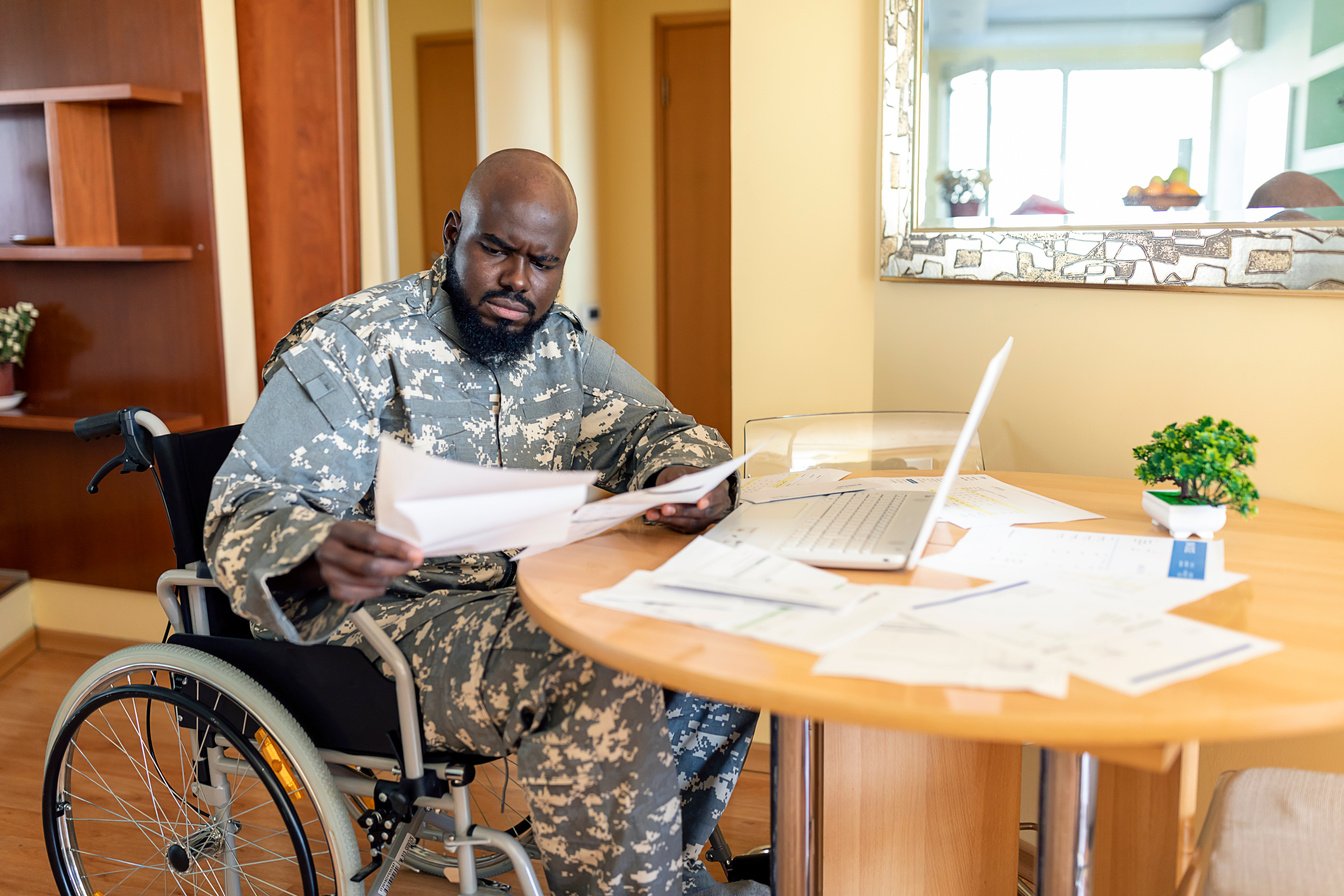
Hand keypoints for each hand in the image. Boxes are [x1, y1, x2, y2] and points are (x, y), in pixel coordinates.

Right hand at [277, 520, 423, 604]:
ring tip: (395, 570)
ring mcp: (328, 573)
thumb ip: (382, 535)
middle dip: (397, 567)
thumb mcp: (361, 529)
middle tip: (414, 563)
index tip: (416, 553)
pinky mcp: (332, 590)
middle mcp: (330, 551)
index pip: (370, 539)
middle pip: (370, 566)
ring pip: (369, 583)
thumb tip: (413, 546)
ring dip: (389, 578)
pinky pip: (363, 596)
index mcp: (340, 530)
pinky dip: (377, 590)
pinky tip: (380, 582)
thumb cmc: (351, 539)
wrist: (320, 552)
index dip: (395, 547)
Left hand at [643, 465, 732, 533]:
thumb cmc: (693, 478)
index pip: (717, 497)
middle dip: (681, 511)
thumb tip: (676, 480)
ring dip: (668, 518)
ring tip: (653, 512)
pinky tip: (653, 515)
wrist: (692, 486)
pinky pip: (678, 526)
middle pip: (699, 514)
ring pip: (687, 522)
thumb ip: (685, 475)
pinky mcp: (692, 527)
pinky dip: (664, 520)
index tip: (700, 503)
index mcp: (719, 491)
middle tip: (666, 508)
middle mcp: (714, 509)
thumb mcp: (690, 471)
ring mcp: (704, 521)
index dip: (709, 500)